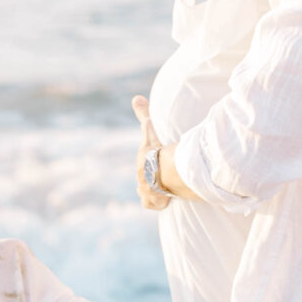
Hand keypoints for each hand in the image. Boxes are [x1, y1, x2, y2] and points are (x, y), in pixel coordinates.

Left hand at [132, 94, 171, 210]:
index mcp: (141, 163)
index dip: (149, 164)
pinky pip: (153, 204)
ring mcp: (145, 191)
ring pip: (147, 194)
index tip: (154, 165)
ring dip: (155, 192)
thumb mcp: (150, 129)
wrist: (163, 170)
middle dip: (152, 179)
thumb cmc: (156, 150)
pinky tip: (165, 199)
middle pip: (144, 181)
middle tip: (162, 178)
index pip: (143, 165)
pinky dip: (158, 203)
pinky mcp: (152, 202)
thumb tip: (136, 97)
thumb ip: (143, 114)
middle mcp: (140, 179)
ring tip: (165, 189)